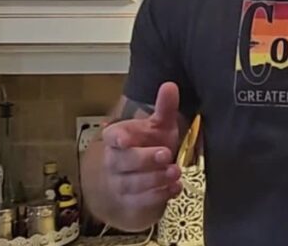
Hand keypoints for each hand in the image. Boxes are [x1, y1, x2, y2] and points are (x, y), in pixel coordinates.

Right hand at [100, 82, 183, 208]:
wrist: (142, 177)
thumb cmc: (149, 145)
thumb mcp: (159, 126)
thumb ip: (164, 108)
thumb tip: (170, 85)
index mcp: (118, 138)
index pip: (112, 136)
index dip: (118, 138)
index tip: (126, 139)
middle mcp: (115, 161)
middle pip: (123, 161)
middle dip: (143, 159)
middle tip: (164, 154)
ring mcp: (121, 184)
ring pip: (133, 183)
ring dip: (155, 179)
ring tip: (175, 171)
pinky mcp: (132, 202)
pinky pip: (142, 201)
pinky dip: (159, 196)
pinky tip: (175, 188)